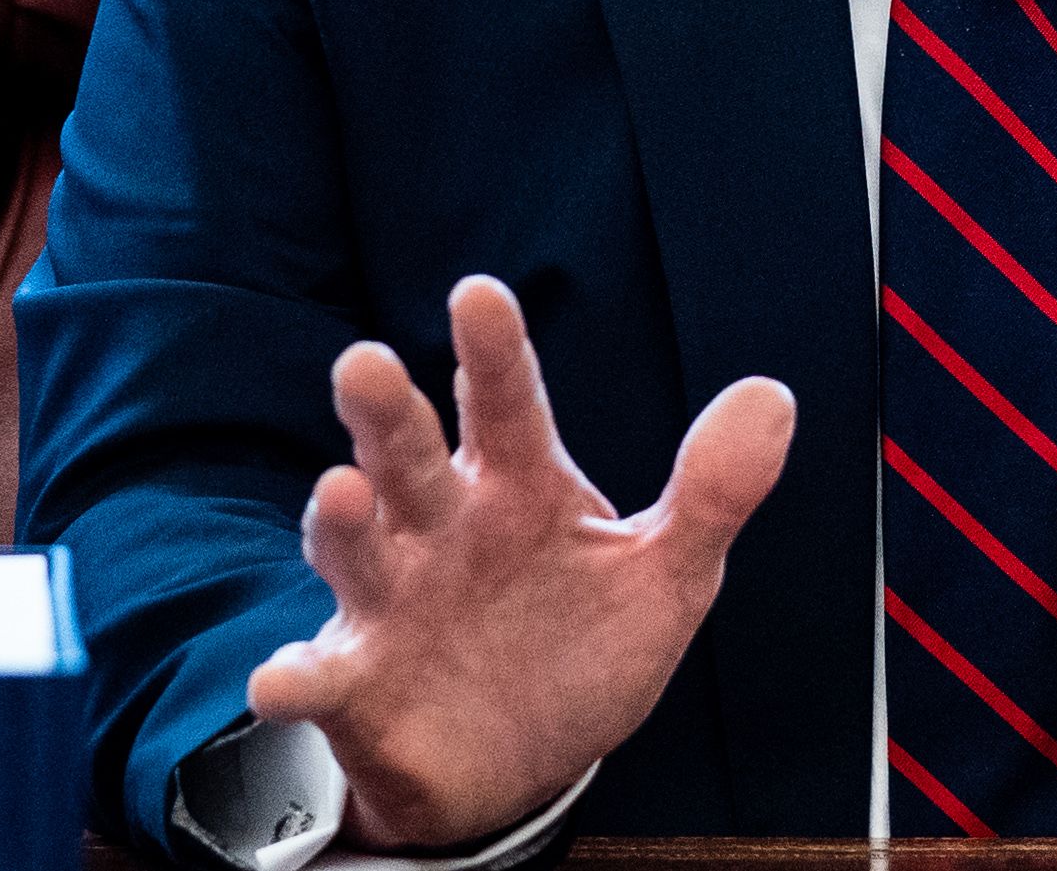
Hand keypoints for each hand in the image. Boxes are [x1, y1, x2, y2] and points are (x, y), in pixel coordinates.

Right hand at [248, 274, 793, 850]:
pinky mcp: (358, 683)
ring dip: (339, 520)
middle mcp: (442, 528)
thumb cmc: (582, 646)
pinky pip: (320, 676)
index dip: (492, 351)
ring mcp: (392, 602)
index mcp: (518, 487)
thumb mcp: (663, 575)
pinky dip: (297, 676)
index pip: (507, 405)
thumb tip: (772, 396)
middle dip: (385, 412)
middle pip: (407, 455)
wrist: (522, 763)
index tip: (479, 294)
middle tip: (366, 361)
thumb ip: (712, 491)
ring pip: (356, 547)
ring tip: (340, 490)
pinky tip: (283, 678)